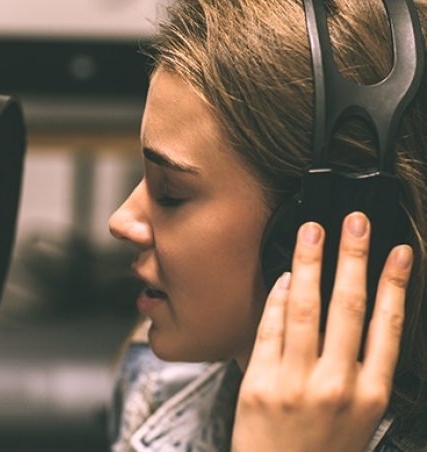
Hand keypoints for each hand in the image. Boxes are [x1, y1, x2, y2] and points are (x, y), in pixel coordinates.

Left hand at [232, 212, 412, 451]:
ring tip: (313, 233)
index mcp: (371, 394)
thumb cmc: (321, 451)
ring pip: (306, 309)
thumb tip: (360, 320)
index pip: (388, 325)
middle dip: (352, 257)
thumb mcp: (360, 420)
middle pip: (348, 306)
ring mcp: (295, 382)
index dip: (394, 283)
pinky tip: (285, 276)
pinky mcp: (259, 383)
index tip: (397, 253)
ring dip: (310, 263)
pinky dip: (278, 299)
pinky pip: (270, 329)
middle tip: (355, 222)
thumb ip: (362, 374)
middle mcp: (337, 385)